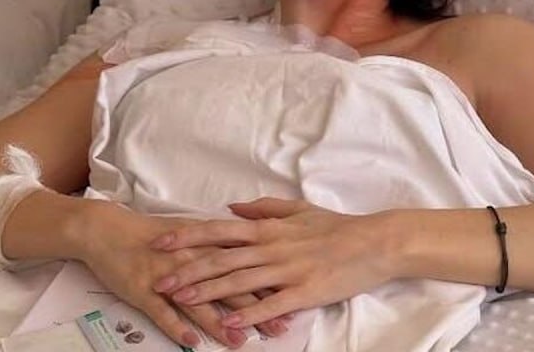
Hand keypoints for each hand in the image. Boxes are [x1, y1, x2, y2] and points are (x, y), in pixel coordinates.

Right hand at [71, 201, 289, 348]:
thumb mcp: (191, 233)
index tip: (293, 300)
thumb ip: (221, 244)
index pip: (245, 266)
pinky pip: (161, 311)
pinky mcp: (142, 289)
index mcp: (206, 245)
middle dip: (255, 308)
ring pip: (197, 301)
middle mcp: (191, 260)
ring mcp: (165, 275)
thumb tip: (252, 257)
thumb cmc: (152, 235)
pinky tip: (190, 342)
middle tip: (278, 327)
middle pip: (228, 285)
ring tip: (238, 340)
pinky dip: (176, 326)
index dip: (270, 284)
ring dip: (219, 322)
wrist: (108, 230)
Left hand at [149, 197, 396, 329]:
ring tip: (181, 301)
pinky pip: (271, 305)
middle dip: (187, 270)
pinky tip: (230, 324)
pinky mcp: (304, 292)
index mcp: (268, 228)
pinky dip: (249, 315)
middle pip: (221, 258)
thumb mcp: (298, 210)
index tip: (162, 243)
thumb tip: (231, 208)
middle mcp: (272, 247)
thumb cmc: (337, 226)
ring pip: (239, 281)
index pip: (219, 231)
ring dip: (208, 292)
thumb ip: (263, 209)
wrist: (374, 242)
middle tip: (159, 280)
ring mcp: (287, 270)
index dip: (188, 236)